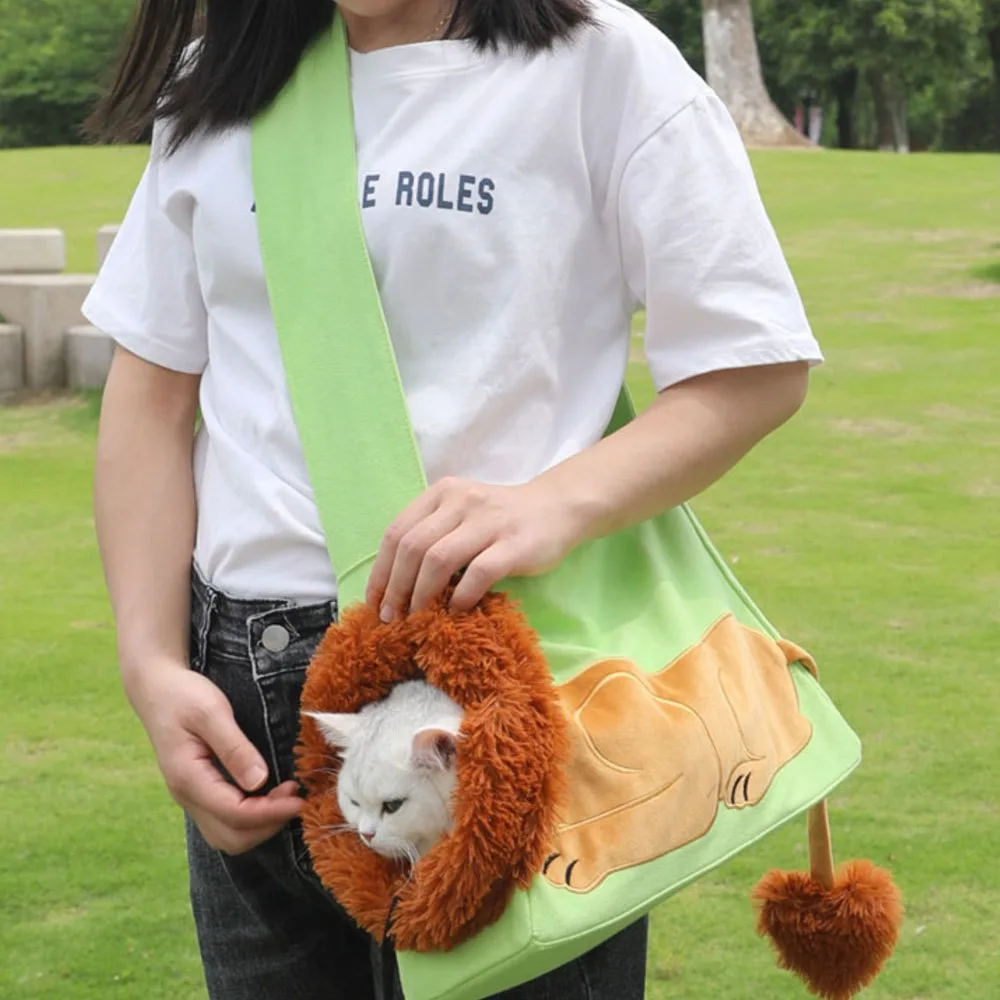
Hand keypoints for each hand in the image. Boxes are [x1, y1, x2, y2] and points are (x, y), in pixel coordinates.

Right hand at [125, 660, 302, 854]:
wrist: (156, 690)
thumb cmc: (183, 695)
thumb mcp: (212, 712)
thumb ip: (235, 747)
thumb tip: (260, 780)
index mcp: (188, 778)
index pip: (234, 814)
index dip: (271, 812)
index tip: (299, 799)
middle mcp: (187, 796)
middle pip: (231, 837)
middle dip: (268, 824)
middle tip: (296, 797)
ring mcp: (191, 797)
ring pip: (227, 835)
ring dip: (260, 826)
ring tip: (286, 797)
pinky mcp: (198, 792)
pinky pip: (225, 821)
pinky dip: (251, 819)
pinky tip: (270, 796)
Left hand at [365, 476, 584, 618]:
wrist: (557, 509)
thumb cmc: (501, 519)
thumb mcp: (461, 513)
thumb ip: (433, 534)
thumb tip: (395, 582)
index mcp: (442, 493)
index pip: (397, 532)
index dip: (382, 570)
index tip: (375, 601)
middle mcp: (461, 501)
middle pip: (413, 548)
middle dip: (396, 588)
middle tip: (392, 618)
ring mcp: (489, 521)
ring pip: (439, 559)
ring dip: (422, 595)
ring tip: (418, 618)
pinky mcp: (514, 544)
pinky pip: (478, 573)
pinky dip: (461, 595)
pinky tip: (456, 610)